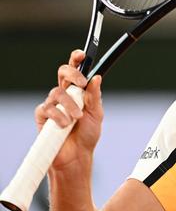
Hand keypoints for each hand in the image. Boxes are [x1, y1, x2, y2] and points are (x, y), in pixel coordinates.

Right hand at [37, 50, 103, 170]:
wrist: (78, 155)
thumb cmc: (87, 134)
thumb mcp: (96, 114)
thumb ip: (95, 96)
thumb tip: (97, 77)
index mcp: (78, 91)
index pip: (76, 70)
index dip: (76, 60)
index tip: (82, 54)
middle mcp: (65, 94)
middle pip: (62, 73)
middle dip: (72, 73)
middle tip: (81, 82)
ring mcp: (53, 104)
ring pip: (57, 92)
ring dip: (70, 104)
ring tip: (78, 118)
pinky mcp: (43, 116)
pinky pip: (47, 108)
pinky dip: (58, 115)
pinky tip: (65, 124)